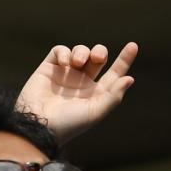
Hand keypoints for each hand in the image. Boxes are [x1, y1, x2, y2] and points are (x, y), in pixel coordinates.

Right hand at [16, 42, 137, 143]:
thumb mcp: (94, 113)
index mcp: (94, 93)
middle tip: (97, 58)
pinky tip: (65, 63)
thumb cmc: (67, 123)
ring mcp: (64, 75)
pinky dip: (65, 52)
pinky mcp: (47, 69)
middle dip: (99, 52)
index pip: (113, 74)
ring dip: (82, 52)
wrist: (37, 125)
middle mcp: (80, 83)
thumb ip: (113, 96)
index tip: (133, 46)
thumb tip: (129, 78)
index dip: (124, 60)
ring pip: (79, 52)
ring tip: (77, 62)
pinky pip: (59, 52)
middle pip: (97, 58)